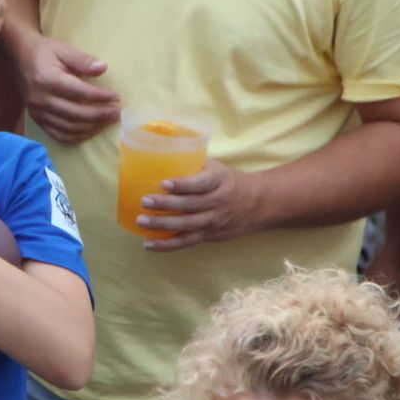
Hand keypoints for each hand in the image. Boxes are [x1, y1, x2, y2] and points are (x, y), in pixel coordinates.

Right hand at [17, 37, 118, 143]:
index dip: (100, 97)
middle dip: (100, 115)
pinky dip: (78, 136)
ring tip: (109, 121)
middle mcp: (41, 99)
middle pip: (75, 114)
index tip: (116, 97)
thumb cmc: (45, 52)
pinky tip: (92, 130)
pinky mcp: (37, 120)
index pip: (79, 93)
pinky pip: (59, 135)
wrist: (19, 58)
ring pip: (69, 128)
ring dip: (92, 127)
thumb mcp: (64, 49)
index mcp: (47, 79)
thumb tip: (103, 68)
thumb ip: (83, 60)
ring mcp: (38, 112)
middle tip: (117, 112)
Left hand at [136, 158, 265, 251]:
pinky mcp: (209, 236)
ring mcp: (214, 221)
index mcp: (219, 181)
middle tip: (144, 201)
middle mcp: (218, 202)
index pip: (201, 183)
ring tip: (142, 221)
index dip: (183, 184)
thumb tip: (159, 155)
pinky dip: (167, 245)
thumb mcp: (217, 167)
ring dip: (163, 225)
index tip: (164, 183)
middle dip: (166, 205)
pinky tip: (148, 244)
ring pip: (187, 225)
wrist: (258, 204)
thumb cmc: (228, 181)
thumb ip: (193, 163)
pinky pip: (187, 242)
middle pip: (191, 205)